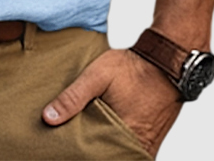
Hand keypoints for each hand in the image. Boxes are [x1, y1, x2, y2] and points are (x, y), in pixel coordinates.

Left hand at [42, 48, 181, 157]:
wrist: (165, 62)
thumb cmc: (132, 67)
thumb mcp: (97, 76)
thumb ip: (73, 98)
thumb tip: (48, 118)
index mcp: (123, 134)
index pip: (94, 158)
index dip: (78, 153)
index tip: (64, 148)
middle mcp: (137, 147)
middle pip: (106, 158)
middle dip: (89, 152)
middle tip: (72, 142)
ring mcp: (146, 147)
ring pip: (118, 157)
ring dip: (103, 150)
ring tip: (86, 137)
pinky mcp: (150, 142)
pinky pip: (129, 153)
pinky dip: (115, 147)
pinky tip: (102, 136)